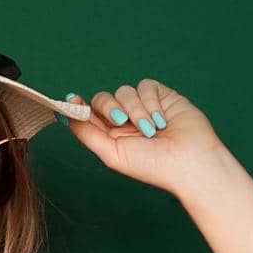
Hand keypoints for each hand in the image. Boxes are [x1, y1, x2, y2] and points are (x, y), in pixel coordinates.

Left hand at [61, 79, 224, 195]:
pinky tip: (161, 120)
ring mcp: (142, 107)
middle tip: (121, 121)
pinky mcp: (161, 96)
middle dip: (109, 107)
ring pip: (124, 91)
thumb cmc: (152, 165)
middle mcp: (124, 120)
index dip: (78, 105)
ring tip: (150, 130)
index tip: (71, 99)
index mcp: (110, 136)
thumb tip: (63, 115)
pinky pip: (145, 86)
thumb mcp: (111, 153)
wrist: (189, 161)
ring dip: (135, 110)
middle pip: (103, 98)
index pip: (88, 114)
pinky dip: (150, 103)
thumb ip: (86, 133)